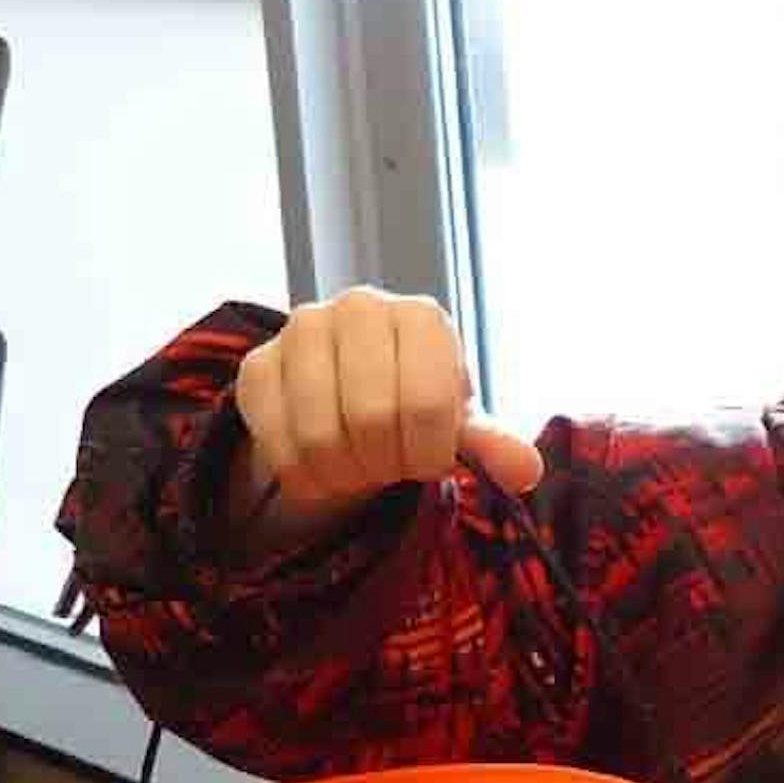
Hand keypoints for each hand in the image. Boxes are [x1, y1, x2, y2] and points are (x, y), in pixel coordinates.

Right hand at [230, 289, 542, 550]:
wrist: (350, 402)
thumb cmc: (416, 410)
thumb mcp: (459, 428)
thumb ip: (492, 446)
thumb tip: (526, 469)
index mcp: (422, 317)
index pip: (427, 404)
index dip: (428, 454)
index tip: (428, 462)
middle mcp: (360, 307)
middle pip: (371, 418)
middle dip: (386, 463)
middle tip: (390, 467)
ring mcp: (302, 329)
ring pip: (320, 435)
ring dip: (344, 473)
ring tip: (358, 467)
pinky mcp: (257, 364)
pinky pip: (278, 443)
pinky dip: (304, 475)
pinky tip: (321, 467)